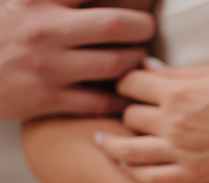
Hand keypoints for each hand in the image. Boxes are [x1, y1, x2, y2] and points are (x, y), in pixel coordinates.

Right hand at [0, 0, 154, 119]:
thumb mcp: (17, 0)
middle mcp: (45, 30)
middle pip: (116, 25)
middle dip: (142, 26)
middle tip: (145, 29)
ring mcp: (48, 67)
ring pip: (115, 64)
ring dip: (136, 61)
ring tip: (137, 57)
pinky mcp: (47, 99)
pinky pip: (100, 101)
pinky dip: (120, 96)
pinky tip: (125, 90)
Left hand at [97, 62, 208, 182]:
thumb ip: (179, 73)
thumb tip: (151, 70)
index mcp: (177, 92)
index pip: (129, 84)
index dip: (126, 83)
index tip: (130, 87)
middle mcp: (172, 123)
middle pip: (127, 116)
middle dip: (128, 110)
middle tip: (132, 112)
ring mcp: (180, 152)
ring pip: (127, 151)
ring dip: (114, 145)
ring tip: (107, 143)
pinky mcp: (193, 175)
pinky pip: (150, 179)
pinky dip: (136, 173)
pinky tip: (133, 167)